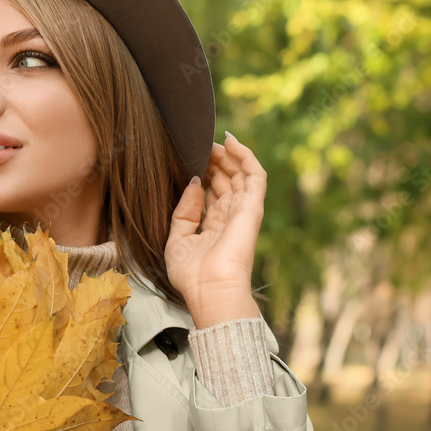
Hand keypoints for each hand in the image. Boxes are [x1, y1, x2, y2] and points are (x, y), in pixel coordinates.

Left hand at [165, 133, 263, 328]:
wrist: (210, 289)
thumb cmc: (192, 275)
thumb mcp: (177, 240)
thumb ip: (183, 212)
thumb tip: (194, 183)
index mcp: (214, 226)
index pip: (211, 193)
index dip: (202, 175)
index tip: (188, 160)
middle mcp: (230, 217)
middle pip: (226, 181)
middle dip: (213, 162)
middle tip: (198, 147)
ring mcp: (242, 210)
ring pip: (240, 174)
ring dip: (228, 155)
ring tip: (212, 141)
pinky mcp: (252, 206)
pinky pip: (254, 174)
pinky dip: (245, 155)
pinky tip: (231, 141)